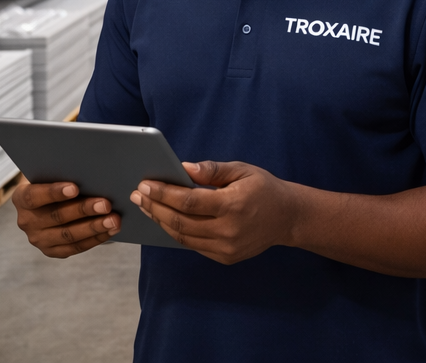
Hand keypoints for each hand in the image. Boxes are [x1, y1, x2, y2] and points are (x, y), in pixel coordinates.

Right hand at [13, 179, 120, 257]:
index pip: (34, 196)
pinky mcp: (52, 250)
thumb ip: (63, 171)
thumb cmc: (54, 179)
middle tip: (106, 204)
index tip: (74, 188)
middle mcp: (26, 221)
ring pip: (68, 235)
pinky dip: (95, 238)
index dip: (53, 193)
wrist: (48, 199)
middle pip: (57, 217)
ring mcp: (38, 239)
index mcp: (21, 198)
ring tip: (114, 220)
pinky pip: (76, 247)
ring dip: (94, 227)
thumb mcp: (51, 172)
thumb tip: (89, 169)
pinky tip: (110, 230)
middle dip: (84, 210)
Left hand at [130, 160, 302, 264]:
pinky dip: (176, 232)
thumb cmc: (263, 188)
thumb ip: (212, 170)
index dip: (163, 193)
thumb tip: (183, 168)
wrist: (287, 217)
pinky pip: (193, 245)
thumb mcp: (242, 170)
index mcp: (233, 205)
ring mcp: (226, 248)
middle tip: (138, 195)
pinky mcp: (225, 257)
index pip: (188, 201)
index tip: (145, 184)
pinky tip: (166, 219)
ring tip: (147, 206)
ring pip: (183, 236)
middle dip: (155, 207)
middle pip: (180, 221)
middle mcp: (228, 230)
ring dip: (161, 221)